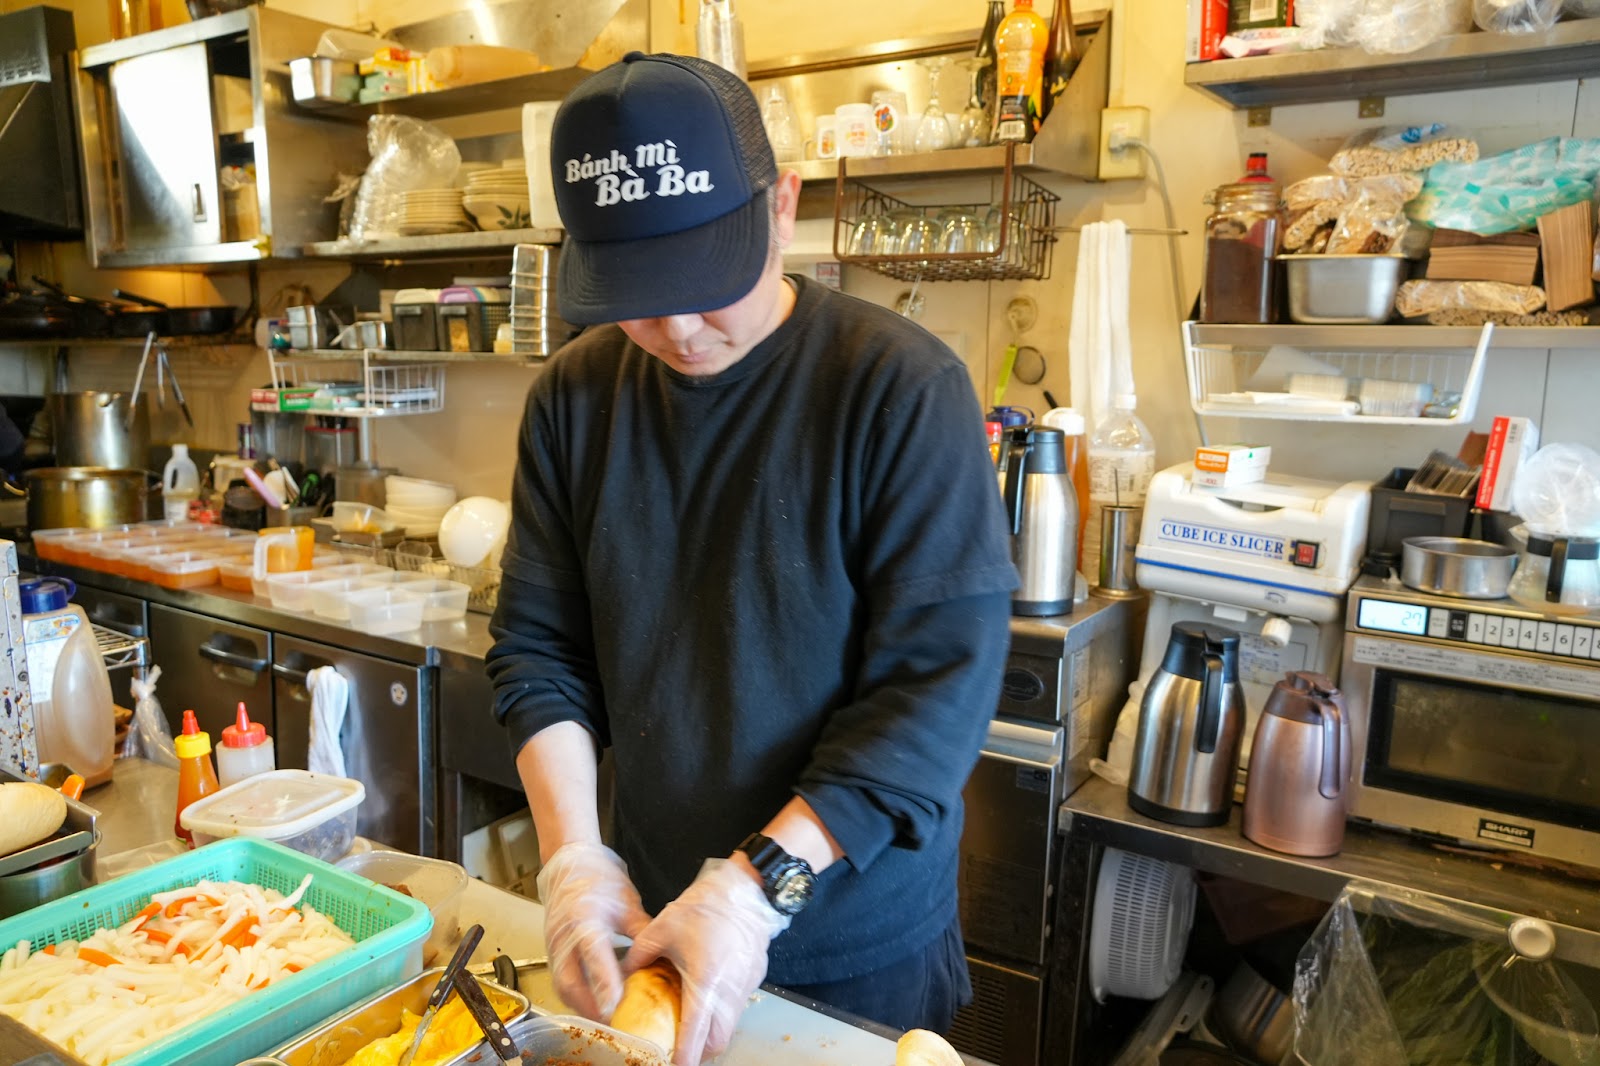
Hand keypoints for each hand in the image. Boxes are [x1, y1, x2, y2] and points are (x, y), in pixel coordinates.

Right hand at [537, 841, 651, 1020]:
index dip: (604, 983)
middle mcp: (564, 936)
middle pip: (570, 982)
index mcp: (585, 919)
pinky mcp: (553, 951)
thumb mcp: (628, 902)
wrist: (570, 865)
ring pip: (562, 986)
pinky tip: (593, 1003)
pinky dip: (576, 996)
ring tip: (605, 1018)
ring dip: (581, 1005)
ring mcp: (554, 945)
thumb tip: (661, 956)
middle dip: (590, 1006)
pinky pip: (561, 981)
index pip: (594, 957)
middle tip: (613, 1021)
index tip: (615, 1005)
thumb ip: (642, 931)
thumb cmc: (599, 880)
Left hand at [623, 858, 789, 1065]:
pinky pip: (738, 1006)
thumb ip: (640, 955)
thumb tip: (625, 973)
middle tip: (680, 1047)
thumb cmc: (708, 905)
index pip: (695, 1033)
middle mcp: (729, 990)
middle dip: (700, 1051)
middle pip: (718, 1040)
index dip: (685, 1056)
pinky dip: (722, 1010)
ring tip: (691, 1021)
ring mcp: (745, 986)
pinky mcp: (754, 978)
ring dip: (711, 1031)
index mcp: (705, 981)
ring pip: (730, 1026)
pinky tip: (707, 993)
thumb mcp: (663, 927)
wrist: (747, 889)